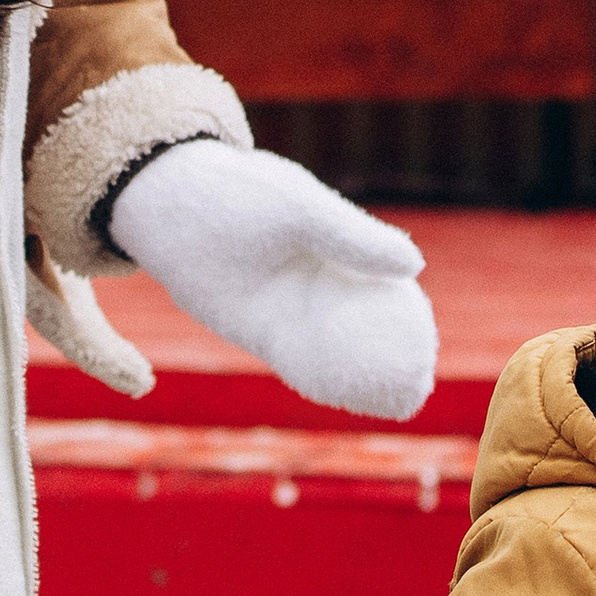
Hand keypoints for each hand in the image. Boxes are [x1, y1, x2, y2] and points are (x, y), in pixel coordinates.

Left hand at [108, 143, 437, 421]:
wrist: (168, 201)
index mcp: (336, 243)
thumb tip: (414, 266)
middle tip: (419, 384)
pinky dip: (325, 379)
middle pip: (367, 324)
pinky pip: (299, 362)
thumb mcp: (300, 210)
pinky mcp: (257, 328)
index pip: (384, 284)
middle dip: (394, 355)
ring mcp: (289, 305)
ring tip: (396, 402)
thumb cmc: (238, 193)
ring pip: (336, 349)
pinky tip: (348, 398)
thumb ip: (353, 238)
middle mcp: (318, 278)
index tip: (427, 342)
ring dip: (364, 376)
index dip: (407, 314)